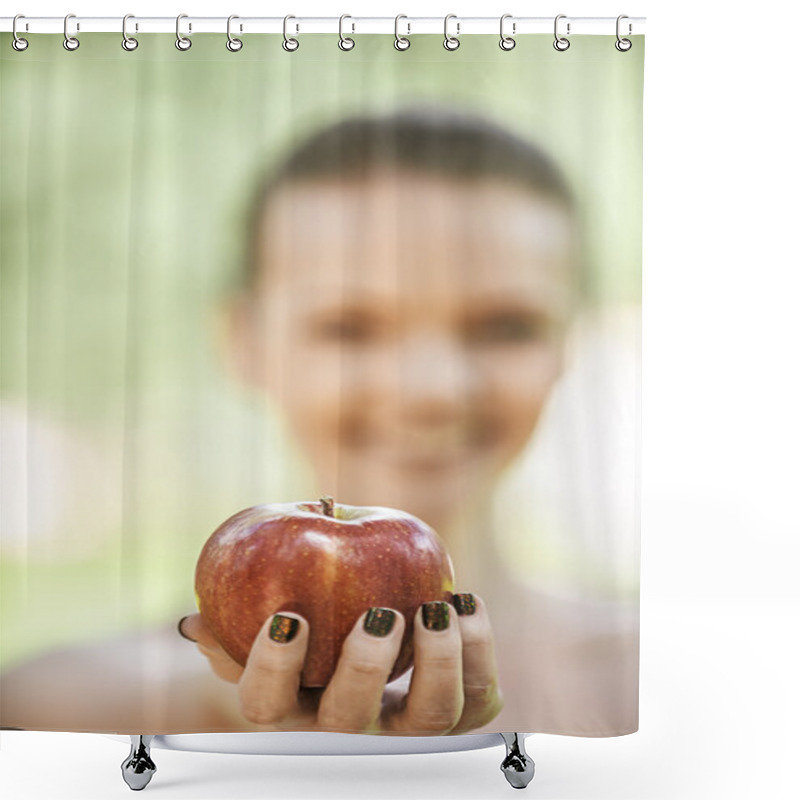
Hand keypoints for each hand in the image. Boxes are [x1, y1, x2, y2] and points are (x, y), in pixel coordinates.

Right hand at [178, 593, 501, 734]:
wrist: (380, 651)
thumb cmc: (310, 639)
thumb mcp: (269, 636)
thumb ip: (232, 632)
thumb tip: (192, 625)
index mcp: (294, 708)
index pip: (268, 707)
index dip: (273, 667)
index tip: (289, 617)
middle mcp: (350, 730)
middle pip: (353, 723)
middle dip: (366, 669)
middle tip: (380, 614)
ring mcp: (408, 728)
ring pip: (429, 719)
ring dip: (437, 662)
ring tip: (437, 606)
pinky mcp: (460, 713)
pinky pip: (478, 698)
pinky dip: (478, 649)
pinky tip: (464, 600)